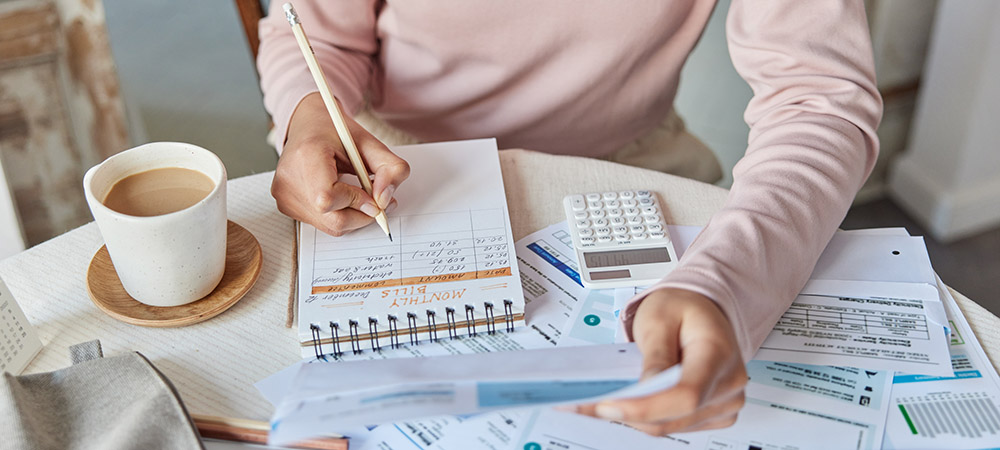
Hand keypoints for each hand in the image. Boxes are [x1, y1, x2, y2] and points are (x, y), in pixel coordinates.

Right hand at [272, 93, 408, 235]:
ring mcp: (284, 195)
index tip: (372, 195)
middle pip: (332, 220)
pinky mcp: (285, 205)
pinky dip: (338, 215)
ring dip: (352, 215)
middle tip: (374, 199)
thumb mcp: (371, 144)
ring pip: (330, 226)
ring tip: (356, 192)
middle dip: (362, 214)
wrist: (308, 126)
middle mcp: (289, 179)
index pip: (327, 197)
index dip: (355, 202)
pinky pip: (321, 223)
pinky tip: (339, 195)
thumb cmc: (336, 134)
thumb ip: (390, 169)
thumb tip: (385, 201)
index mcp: (306, 156)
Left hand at [575, 288, 746, 434]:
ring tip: (600, 402)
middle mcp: (728, 384)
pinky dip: (647, 417)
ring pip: (670, 426)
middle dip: (629, 413)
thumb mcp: (660, 318)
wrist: (702, 310)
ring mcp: (724, 403)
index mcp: (718, 354)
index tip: (609, 405)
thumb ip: (655, 354)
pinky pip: (674, 425)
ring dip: (633, 417)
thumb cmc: (683, 310)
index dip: (646, 406)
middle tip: (589, 404)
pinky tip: (627, 402)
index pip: (686, 394)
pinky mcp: (713, 415)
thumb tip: (644, 388)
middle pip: (675, 416)